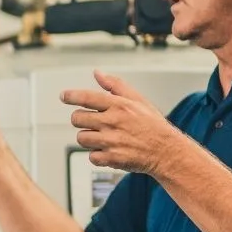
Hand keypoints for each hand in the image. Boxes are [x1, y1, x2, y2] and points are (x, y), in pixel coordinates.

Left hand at [60, 70, 183, 174]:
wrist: (167, 152)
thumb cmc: (152, 125)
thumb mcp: (138, 100)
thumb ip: (115, 85)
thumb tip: (97, 73)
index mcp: (119, 105)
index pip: (87, 97)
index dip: (72, 96)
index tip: (64, 96)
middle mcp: (113, 122)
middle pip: (77, 118)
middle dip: (81, 120)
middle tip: (92, 122)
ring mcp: (111, 141)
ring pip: (81, 138)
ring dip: (89, 138)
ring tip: (104, 137)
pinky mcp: (112, 158)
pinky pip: (91, 156)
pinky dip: (97, 155)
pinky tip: (110, 150)